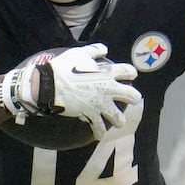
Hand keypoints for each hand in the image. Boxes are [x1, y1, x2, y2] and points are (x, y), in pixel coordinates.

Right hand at [0, 43, 140, 140]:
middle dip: (134, 98)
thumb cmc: (64, 67)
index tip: (131, 76)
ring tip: (118, 122)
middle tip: (133, 100)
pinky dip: (99, 132)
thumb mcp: (80, 53)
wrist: (50, 85)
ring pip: (119, 118)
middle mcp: (109, 89)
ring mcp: (101, 104)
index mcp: (108, 73)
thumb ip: (95, 51)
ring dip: (119, 120)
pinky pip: (99, 128)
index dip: (131, 73)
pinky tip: (99, 134)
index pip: (128, 72)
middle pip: (132, 96)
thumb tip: (104, 49)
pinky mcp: (91, 115)